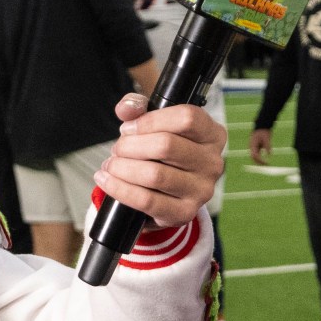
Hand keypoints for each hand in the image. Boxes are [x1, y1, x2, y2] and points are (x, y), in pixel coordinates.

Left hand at [97, 92, 223, 226]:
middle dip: (130, 146)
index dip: (150, 120)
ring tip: (111, 165)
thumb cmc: (162, 152)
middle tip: (117, 149)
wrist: (166, 191)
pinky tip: (107, 181)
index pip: (186, 118)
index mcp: (212, 135)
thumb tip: (126, 109)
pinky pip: (147, 201)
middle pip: (167, 145)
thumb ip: (138, 107)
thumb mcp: (154, 123)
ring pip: (155, 175)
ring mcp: (201, 190)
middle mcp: (212, 163)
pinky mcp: (184, 213)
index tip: (128, 128)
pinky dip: (121, 189)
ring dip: (122, 168)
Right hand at [248, 128, 273, 164]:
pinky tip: (265, 161)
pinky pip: (257, 154)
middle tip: (266, 165)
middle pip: (253, 157)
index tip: (266, 162)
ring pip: (255, 156)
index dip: (260, 160)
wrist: (261, 126)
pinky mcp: (256, 147)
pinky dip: (260, 158)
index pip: (254, 155)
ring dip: (259, 161)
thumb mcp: (267, 138)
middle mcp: (252, 147)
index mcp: (253, 144)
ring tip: (266, 164)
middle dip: (259, 162)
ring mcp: (253, 147)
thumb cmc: (263, 132)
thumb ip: (268, 146)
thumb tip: (269, 154)